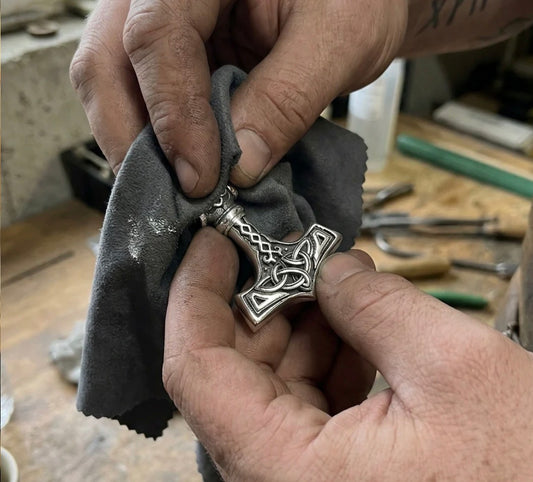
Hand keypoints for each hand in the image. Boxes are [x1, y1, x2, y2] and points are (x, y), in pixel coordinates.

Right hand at [70, 0, 407, 195]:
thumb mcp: (338, 40)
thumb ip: (288, 98)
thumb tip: (240, 167)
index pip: (158, 35)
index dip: (172, 113)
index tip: (199, 178)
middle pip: (107, 60)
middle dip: (130, 138)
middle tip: (166, 199)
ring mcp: (164, 23)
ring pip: (114, 84)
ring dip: (138, 146)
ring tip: (173, 194)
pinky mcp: (176, 57)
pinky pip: (143, 99)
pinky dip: (158, 142)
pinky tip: (182, 171)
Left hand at [163, 228, 532, 479]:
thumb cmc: (520, 473)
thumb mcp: (453, 369)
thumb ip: (378, 306)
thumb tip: (331, 269)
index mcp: (287, 471)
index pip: (196, 370)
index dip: (195, 296)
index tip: (214, 246)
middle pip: (234, 373)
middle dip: (265, 301)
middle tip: (299, 254)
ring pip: (271, 387)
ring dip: (300, 326)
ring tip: (337, 284)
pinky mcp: (331, 480)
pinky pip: (306, 408)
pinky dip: (325, 359)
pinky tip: (356, 327)